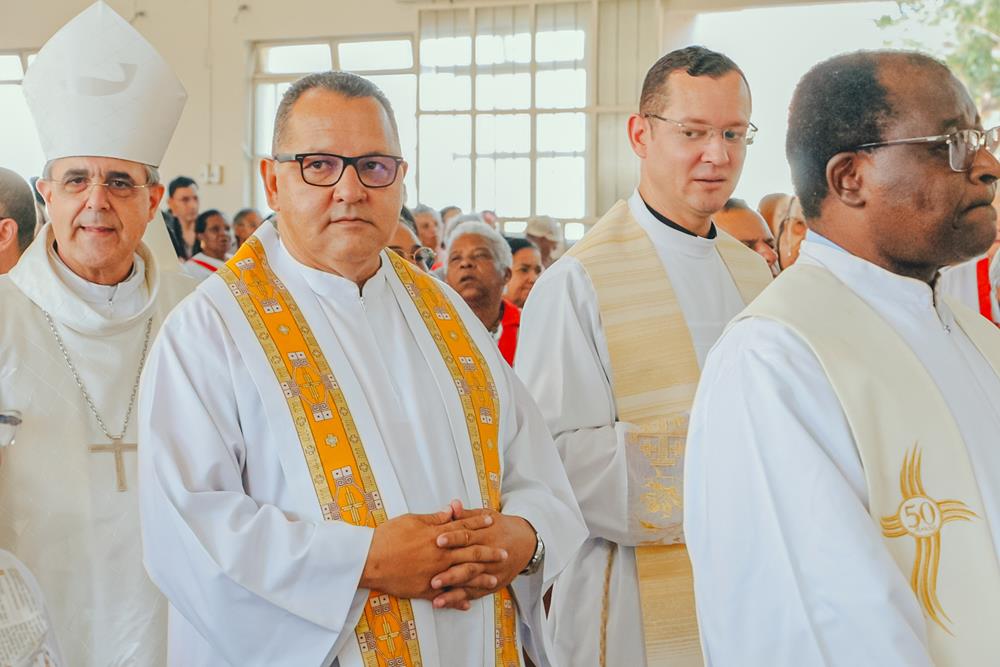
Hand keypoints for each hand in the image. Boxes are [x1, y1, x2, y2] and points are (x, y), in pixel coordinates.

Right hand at [360, 509, 507, 600]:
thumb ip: (434, 518)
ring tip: (494, 581)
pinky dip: (457, 600)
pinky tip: (468, 604)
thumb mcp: (411, 520)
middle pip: (470, 552)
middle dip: (489, 552)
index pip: (464, 527)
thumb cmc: (388, 536)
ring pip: (463, 576)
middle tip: (504, 553)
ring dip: (480, 578)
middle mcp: (440, 555)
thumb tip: (451, 511)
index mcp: (437, 535)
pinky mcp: (424, 590)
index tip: (493, 521)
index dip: (479, 523)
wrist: (369, 559)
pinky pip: (445, 596)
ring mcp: (434, 573)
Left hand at [430, 500, 537, 609]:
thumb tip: (452, 505)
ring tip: (436, 596)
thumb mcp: (487, 516)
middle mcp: (489, 556)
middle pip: (468, 564)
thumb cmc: (502, 527)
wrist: (526, 543)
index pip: (468, 537)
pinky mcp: (491, 584)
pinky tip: (445, 603)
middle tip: (432, 578)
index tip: (437, 540)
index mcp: (486, 535)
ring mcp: (491, 572)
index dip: (453, 538)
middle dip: (451, 572)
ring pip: (471, 582)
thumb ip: (466, 515)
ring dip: (453, 590)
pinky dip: (459, 599)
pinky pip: (474, 593)